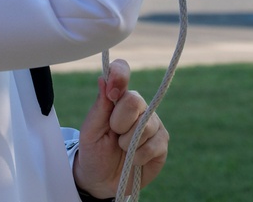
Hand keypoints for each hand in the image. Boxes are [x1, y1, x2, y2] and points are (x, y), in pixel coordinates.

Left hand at [73, 59, 168, 198]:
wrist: (102, 181)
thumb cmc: (94, 151)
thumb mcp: (90, 130)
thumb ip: (100, 106)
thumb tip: (103, 79)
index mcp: (118, 97)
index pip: (122, 71)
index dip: (119, 75)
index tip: (112, 92)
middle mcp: (138, 106)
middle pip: (135, 100)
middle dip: (119, 122)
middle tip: (113, 134)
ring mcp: (153, 123)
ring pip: (145, 125)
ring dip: (128, 143)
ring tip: (122, 148)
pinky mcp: (162, 142)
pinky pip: (153, 145)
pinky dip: (139, 156)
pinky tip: (134, 159)